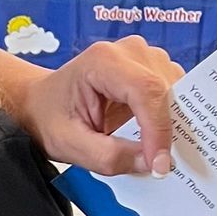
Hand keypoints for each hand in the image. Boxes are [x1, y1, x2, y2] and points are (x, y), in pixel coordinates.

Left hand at [20, 35, 179, 177]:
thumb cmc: (48, 115)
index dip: (159, 129)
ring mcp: (143, 57)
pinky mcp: (150, 69)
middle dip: (169, 129)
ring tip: (158, 151)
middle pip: (167, 89)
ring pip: (177, 91)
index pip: (147, 91)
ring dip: (172, 123)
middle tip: (162, 164)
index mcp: (103, 61)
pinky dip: (169, 118)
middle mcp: (128, 52)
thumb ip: (108, 156)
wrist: (40, 102)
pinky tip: (156, 138)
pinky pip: (173, 94)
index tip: (160, 164)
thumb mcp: (69, 144)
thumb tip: (150, 163)